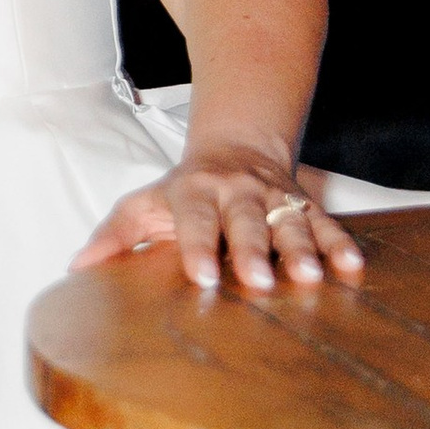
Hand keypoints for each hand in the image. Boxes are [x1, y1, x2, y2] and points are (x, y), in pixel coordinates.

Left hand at [69, 150, 366, 296]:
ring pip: (290, 222)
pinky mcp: (305, 207)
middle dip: (252, 250)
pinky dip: (340, 244)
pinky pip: (326, 224)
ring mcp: (275, 198)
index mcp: (195, 193)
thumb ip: (115, 235)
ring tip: (310, 276)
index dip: (198, 246)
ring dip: (301, 249)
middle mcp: (238, 193)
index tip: (201, 276)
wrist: (238, 149)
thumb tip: (77, 265)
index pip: (194, 220)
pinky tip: (352, 267)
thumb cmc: (185, 191)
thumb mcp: (145, 204)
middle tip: (258, 279)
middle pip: (246, 221)